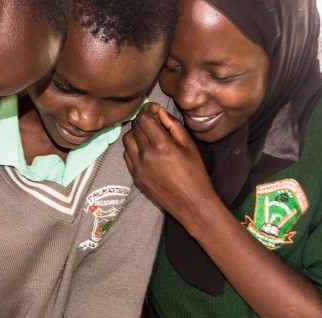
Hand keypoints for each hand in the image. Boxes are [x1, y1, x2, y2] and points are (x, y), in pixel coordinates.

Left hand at [122, 103, 215, 217]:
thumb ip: (172, 124)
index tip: (154, 110)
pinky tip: (146, 151)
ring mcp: (137, 167)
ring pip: (127, 140)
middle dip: (143, 120)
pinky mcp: (135, 177)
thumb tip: (158, 112)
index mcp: (161, 145)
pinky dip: (133, 148)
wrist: (191, 203)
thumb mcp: (189, 144)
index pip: (143, 118)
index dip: (148, 109)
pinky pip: (127, 155)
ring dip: (136, 134)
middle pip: (134, 127)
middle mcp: (145, 155)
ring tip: (149, 136)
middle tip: (154, 122)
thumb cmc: (195, 173)